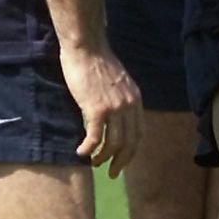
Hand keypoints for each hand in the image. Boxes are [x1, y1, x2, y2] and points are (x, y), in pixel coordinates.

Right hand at [60, 43, 142, 177]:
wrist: (86, 45)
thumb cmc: (96, 60)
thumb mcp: (117, 80)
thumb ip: (119, 97)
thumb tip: (114, 115)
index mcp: (135, 98)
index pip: (138, 133)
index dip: (131, 151)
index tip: (122, 160)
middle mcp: (128, 104)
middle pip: (129, 143)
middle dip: (121, 162)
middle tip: (111, 173)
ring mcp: (114, 107)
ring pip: (113, 144)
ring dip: (103, 158)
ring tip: (93, 163)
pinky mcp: (96, 108)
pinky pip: (94, 137)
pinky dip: (88, 149)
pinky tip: (80, 152)